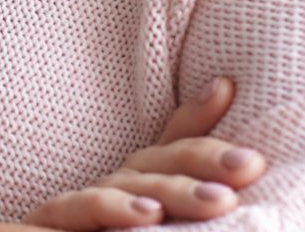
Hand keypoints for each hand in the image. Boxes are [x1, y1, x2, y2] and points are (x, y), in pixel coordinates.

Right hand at [13, 76, 268, 228]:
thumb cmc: (82, 230)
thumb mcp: (130, 212)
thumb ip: (164, 195)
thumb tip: (221, 174)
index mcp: (129, 186)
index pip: (166, 148)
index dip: (195, 116)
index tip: (226, 86)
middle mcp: (108, 188)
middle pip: (158, 162)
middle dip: (205, 158)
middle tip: (253, 163)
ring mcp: (79, 206)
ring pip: (132, 186)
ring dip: (178, 190)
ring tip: (222, 201)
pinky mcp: (51, 224)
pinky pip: (83, 211)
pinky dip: (115, 209)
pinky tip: (149, 216)